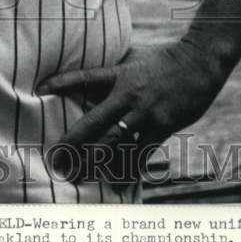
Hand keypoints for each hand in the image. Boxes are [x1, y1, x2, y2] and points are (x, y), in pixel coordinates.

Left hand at [38, 40, 229, 183]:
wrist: (200, 61)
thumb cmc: (164, 58)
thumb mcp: (134, 59)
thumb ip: (113, 71)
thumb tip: (91, 81)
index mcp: (119, 74)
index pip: (85, 77)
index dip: (62, 81)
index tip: (40, 88)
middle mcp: (128, 94)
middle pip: (95, 122)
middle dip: (73, 144)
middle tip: (56, 162)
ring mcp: (146, 112)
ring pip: (116, 142)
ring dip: (96, 163)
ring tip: (80, 178)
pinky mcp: (163, 125)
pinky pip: (142, 152)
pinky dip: (130, 168)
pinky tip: (119, 183)